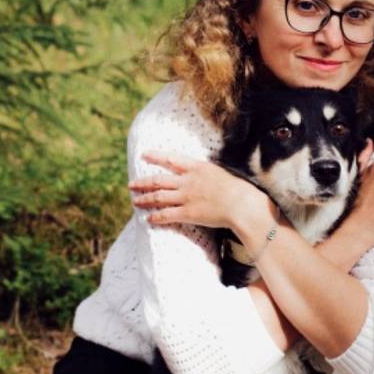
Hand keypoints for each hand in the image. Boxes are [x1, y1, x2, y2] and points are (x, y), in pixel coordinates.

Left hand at [129, 153, 262, 230]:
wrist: (242, 204)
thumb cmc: (237, 189)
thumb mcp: (219, 173)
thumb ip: (206, 173)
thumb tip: (199, 174)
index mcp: (197, 167)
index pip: (171, 159)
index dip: (156, 156)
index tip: (144, 155)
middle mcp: (188, 181)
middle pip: (158, 180)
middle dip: (143, 182)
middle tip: (131, 184)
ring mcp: (186, 197)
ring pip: (158, 197)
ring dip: (145, 199)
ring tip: (135, 201)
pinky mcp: (188, 213)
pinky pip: (166, 215)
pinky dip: (155, 217)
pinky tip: (148, 218)